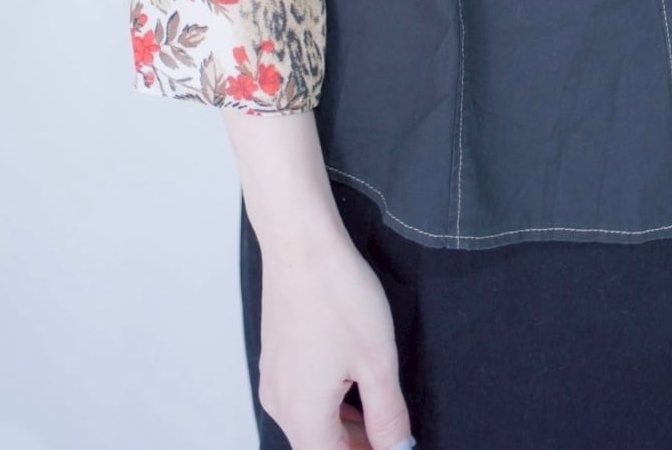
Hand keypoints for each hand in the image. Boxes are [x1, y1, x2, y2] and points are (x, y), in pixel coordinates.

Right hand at [257, 218, 413, 449]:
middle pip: (319, 445)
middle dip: (358, 445)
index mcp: (302, 416)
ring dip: (345, 425)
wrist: (300, 242)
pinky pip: (302, 394)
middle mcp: (279, 403)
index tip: (394, 445)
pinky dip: (330, 401)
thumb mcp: (377, 360)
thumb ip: (388, 415)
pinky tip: (354, 380)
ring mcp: (273, 377)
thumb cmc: (338, 296)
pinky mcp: (275, 354)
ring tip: (381, 410)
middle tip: (394, 433)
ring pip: (311, 421)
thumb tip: (398, 449)